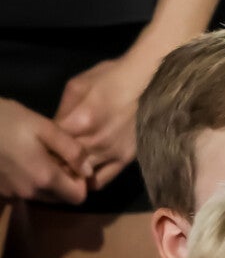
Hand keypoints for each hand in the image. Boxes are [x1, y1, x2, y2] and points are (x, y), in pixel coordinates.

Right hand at [0, 98, 90, 203]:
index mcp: (44, 178)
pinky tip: (25, 159)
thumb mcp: (46, 128)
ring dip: (48, 182)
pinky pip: (25, 191)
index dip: (83, 182)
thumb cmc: (9, 121)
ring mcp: (12, 193)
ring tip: (44, 155)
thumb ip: (71, 150)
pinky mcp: (0, 190)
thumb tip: (89, 171)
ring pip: (42, 196)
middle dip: (67, 183)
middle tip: (62, 158)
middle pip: (60, 199)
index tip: (78, 164)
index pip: (77, 197)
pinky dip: (31, 180)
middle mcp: (29, 192)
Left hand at [53, 48, 161, 189]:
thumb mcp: (77, 85)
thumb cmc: (112, 77)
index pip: (48, 146)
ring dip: (70, 172)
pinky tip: (85, 173)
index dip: (42, 147)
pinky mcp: (125, 158)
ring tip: (68, 165)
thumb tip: (54, 129)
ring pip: (78, 175)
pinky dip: (89, 180)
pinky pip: (100, 181)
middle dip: (55, 161)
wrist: (149, 78)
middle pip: (61, 163)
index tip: (42, 146)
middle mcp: (93, 142)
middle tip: (53, 157)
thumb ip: (61, 110)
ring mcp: (110, 152)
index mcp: (77, 122)